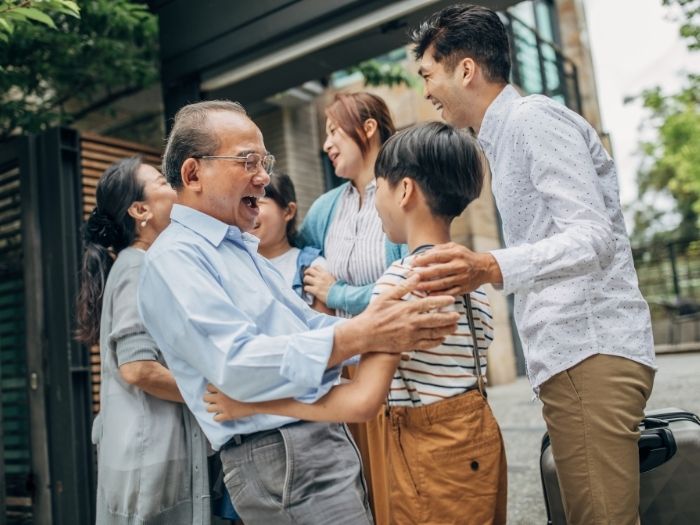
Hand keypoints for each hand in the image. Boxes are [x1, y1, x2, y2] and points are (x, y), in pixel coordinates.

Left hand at [204, 384, 255, 421]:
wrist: (258, 400)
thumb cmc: (250, 389)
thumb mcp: (239, 381)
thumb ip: (230, 381)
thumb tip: (226, 378)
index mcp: (223, 387)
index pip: (208, 387)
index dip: (211, 389)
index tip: (216, 391)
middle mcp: (220, 397)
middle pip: (205, 398)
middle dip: (209, 399)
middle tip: (216, 399)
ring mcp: (223, 407)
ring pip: (208, 409)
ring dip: (213, 408)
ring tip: (219, 407)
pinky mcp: (227, 415)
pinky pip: (215, 418)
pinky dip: (218, 417)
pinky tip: (223, 414)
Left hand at [303, 266, 336, 303]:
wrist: (339, 295)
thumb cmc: (337, 288)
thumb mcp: (332, 279)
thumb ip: (326, 276)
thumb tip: (322, 276)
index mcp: (325, 273)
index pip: (316, 267)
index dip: (312, 269)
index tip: (310, 272)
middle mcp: (321, 277)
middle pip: (309, 270)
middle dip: (306, 273)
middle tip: (306, 277)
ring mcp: (318, 283)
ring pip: (306, 278)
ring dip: (305, 281)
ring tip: (307, 284)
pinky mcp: (316, 291)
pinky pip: (306, 288)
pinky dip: (306, 289)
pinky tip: (308, 291)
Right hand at [332, 274, 460, 364]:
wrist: (365, 334)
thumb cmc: (374, 313)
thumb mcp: (387, 296)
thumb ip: (403, 286)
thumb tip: (416, 275)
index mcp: (407, 308)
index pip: (429, 304)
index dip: (442, 301)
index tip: (452, 299)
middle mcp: (411, 322)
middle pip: (436, 320)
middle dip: (449, 318)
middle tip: (458, 316)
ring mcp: (411, 335)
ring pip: (434, 333)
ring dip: (446, 330)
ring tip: (454, 327)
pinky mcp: (408, 345)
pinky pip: (426, 344)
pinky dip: (436, 342)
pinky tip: (442, 339)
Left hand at [411, 242, 502, 294]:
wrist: (484, 267)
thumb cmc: (465, 256)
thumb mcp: (454, 247)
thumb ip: (438, 250)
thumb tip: (421, 256)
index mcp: (456, 253)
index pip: (436, 256)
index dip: (423, 260)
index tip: (412, 263)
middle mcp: (459, 265)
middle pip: (438, 271)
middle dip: (422, 274)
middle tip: (410, 277)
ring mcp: (462, 278)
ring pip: (442, 283)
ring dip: (427, 286)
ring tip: (416, 287)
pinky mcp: (464, 288)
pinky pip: (449, 293)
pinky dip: (439, 295)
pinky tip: (429, 296)